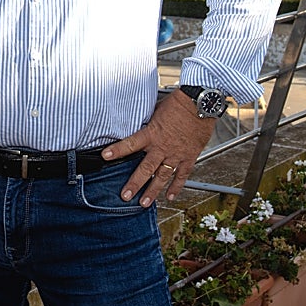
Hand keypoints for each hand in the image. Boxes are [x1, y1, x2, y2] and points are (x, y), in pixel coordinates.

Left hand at [101, 89, 217, 206]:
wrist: (200, 103)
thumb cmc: (178, 103)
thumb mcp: (156, 110)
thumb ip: (148, 124)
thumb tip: (139, 126)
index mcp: (152, 133)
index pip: (130, 143)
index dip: (117, 150)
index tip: (105, 156)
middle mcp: (162, 147)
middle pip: (145, 168)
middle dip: (134, 183)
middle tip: (125, 196)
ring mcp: (176, 154)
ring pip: (162, 176)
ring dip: (153, 191)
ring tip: (144, 203)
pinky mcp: (189, 157)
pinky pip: (182, 175)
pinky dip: (176, 186)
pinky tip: (170, 196)